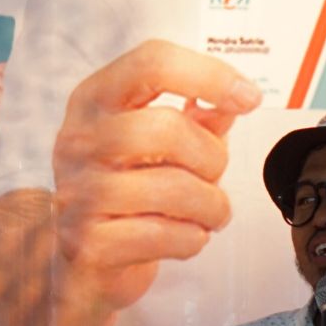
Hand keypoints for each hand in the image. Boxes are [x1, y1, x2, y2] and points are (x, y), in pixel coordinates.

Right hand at [52, 40, 261, 309]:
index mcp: (94, 100)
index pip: (152, 63)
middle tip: (215, 176)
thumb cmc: (128, 194)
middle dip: (211, 157)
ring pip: (171, 188)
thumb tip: (234, 100)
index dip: (209, 75)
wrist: (85, 262)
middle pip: (166, 128)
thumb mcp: (159, 146)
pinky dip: (192, 240)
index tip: (249, 97)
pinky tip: (187, 237)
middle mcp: (77, 140)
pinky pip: (162, 235)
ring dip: (211, 206)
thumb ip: (197, 119)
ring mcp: (77, 193)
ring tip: (210, 214)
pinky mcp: (86, 242)